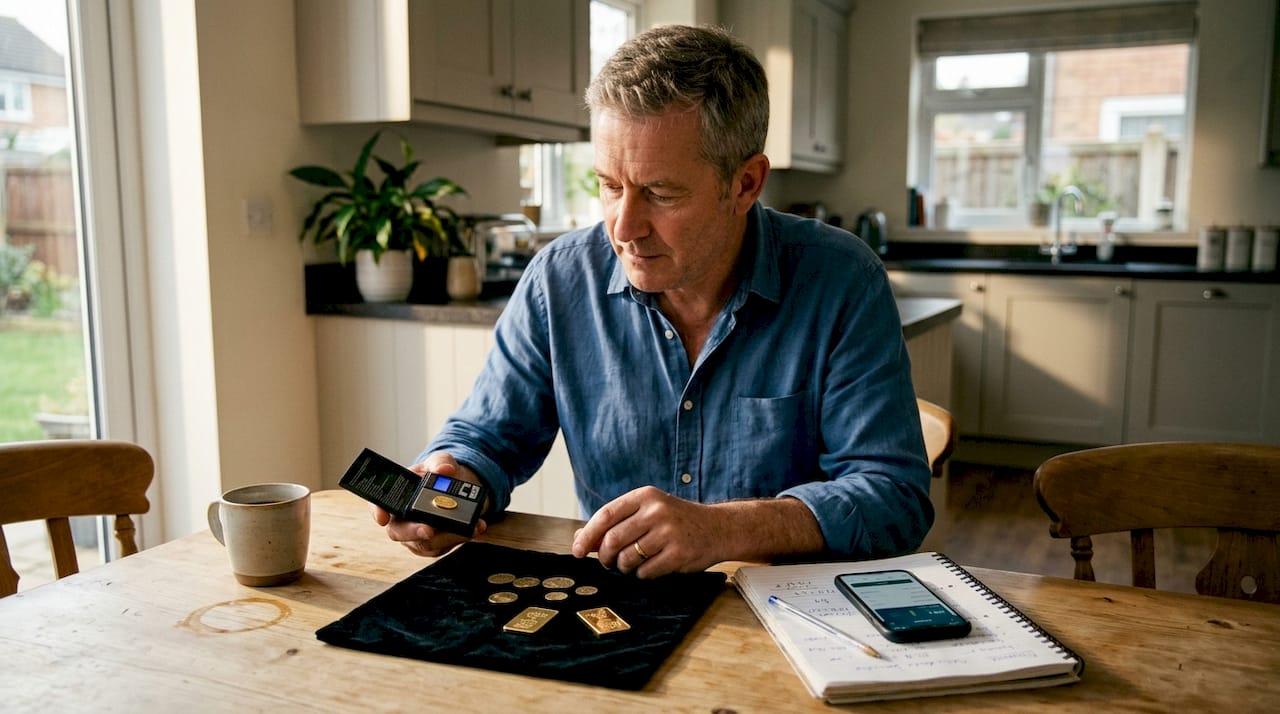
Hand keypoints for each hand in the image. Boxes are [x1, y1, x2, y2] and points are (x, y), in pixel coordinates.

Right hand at [370, 452, 486, 557]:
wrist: (460, 489)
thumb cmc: (440, 475)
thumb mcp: (440, 461)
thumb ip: (440, 462)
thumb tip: (444, 470)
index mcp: (396, 496)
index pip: (377, 505)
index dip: (377, 512)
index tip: (382, 518)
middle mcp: (401, 519)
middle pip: (399, 532)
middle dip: (414, 531)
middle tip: (429, 529)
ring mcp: (416, 535)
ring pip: (426, 543)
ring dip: (448, 535)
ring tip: (469, 524)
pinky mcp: (435, 545)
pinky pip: (445, 546)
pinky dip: (462, 536)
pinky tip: (476, 526)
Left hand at [571, 486, 728, 577]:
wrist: (718, 528)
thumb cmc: (677, 521)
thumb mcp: (648, 512)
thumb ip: (616, 522)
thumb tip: (579, 538)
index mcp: (645, 496)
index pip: (606, 515)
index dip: (587, 535)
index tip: (577, 551)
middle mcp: (656, 511)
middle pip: (613, 540)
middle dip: (606, 557)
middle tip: (610, 562)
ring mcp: (669, 532)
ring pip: (627, 558)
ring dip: (625, 567)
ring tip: (633, 564)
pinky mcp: (678, 553)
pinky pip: (646, 572)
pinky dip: (643, 574)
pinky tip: (652, 567)